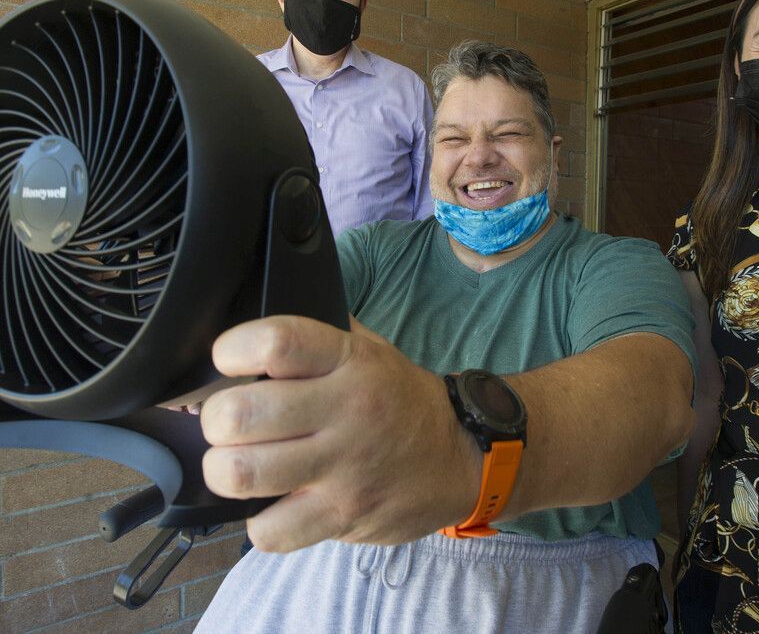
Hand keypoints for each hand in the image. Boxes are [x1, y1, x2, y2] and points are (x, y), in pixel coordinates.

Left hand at [200, 316, 479, 551]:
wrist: (458, 457)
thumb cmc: (399, 400)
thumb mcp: (371, 349)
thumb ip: (318, 332)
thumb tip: (254, 312)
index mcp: (350, 360)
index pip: (275, 342)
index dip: (232, 350)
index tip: (228, 361)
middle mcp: (347, 409)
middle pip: (239, 414)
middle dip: (216, 420)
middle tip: (229, 423)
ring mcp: (344, 467)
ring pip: (241, 474)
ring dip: (226, 470)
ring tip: (240, 464)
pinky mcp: (343, 516)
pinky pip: (270, 530)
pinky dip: (261, 522)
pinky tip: (274, 504)